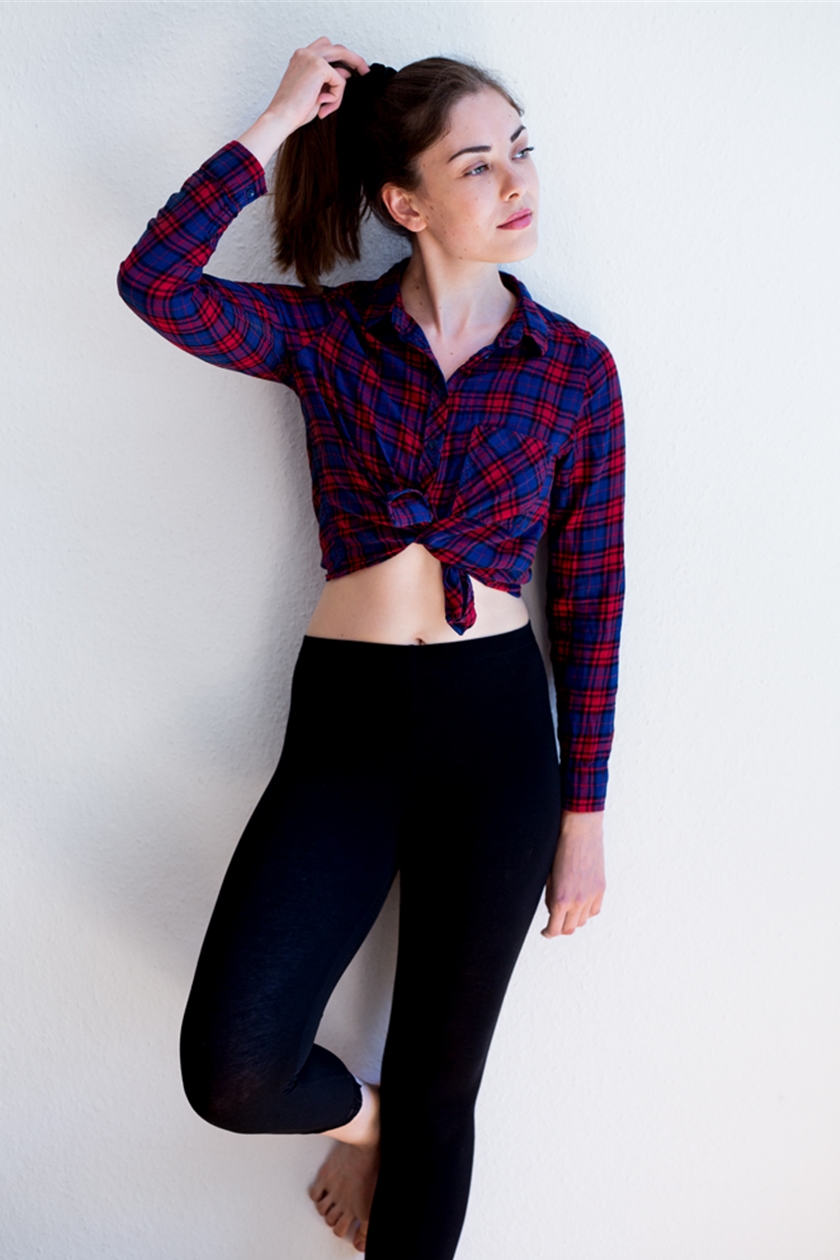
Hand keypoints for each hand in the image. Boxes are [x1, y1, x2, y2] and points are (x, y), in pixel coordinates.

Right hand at [263, 36, 370, 129]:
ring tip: (332, 102)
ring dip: (344, 81)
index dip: (341, 58)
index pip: (326, 48)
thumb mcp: (317, 92)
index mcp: (301, 57)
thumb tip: (346, 72)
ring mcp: (312, 57)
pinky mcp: (319, 67)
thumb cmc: (295, 110)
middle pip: (338, 48)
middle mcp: (305, 52)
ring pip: (342, 59)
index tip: (352, 70)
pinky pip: (340, 81)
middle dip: (354, 58)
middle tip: (365, 71)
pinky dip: (336, 96)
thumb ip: (330, 79)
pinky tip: (323, 104)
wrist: (282, 117)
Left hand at [541, 810, 605, 937]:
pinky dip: (587, 911)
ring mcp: (591, 896)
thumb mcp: (548, 877)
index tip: (545, 931)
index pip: (555, 929)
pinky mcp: (600, 889)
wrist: (580, 833)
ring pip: (583, 921)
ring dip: (574, 920)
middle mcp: (577, 901)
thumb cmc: (559, 850)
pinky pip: (594, 910)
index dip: (548, 933)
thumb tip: (552, 912)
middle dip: (560, 928)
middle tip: (554, 923)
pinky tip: (580, 905)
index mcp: (560, 899)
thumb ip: (550, 897)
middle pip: (569, 928)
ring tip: (567, 912)